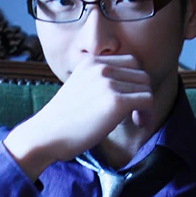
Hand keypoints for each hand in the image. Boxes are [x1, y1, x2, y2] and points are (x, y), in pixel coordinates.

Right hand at [3, 55, 153, 179]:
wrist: (46, 134)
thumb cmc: (64, 118)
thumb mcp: (81, 86)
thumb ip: (102, 80)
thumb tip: (132, 86)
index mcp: (92, 62)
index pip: (131, 62)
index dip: (135, 82)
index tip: (130, 100)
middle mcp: (101, 67)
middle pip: (142, 75)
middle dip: (142, 94)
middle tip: (136, 113)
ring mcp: (108, 83)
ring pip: (147, 88)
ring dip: (147, 106)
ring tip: (137, 120)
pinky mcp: (116, 101)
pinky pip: (148, 101)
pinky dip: (148, 114)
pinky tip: (139, 124)